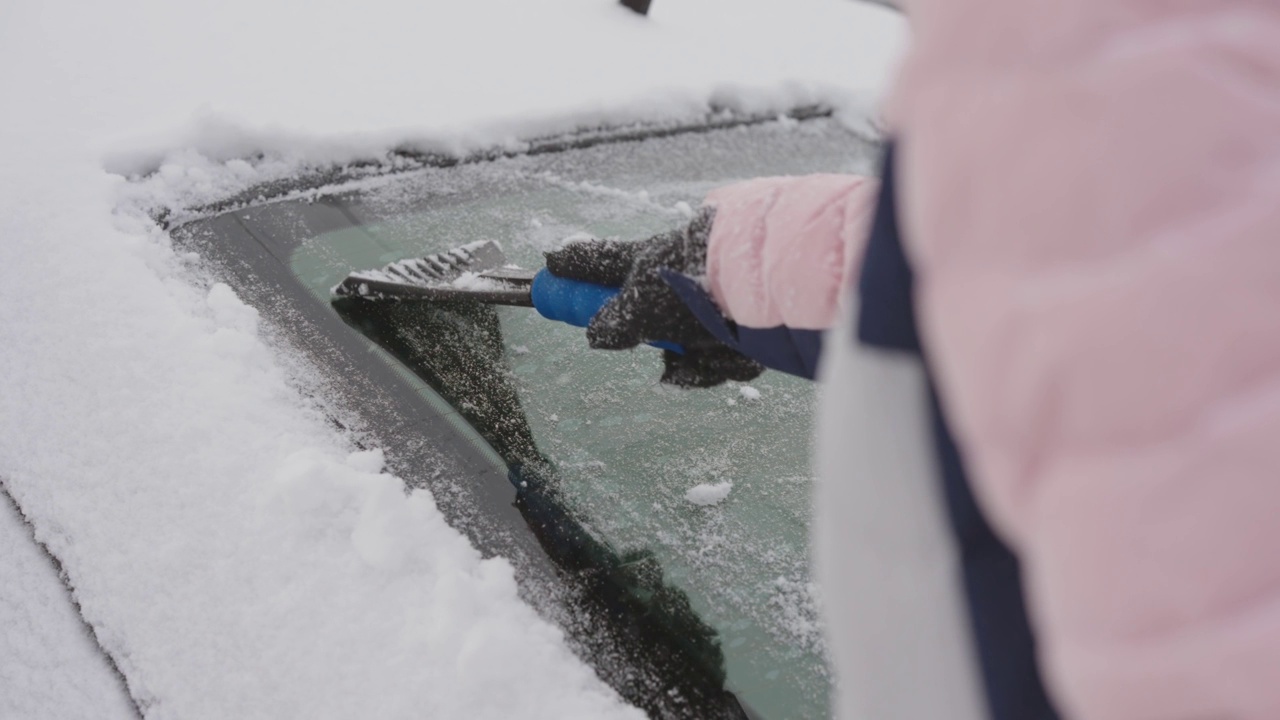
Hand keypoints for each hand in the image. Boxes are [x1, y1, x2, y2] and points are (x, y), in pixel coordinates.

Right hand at [543, 209, 763, 387]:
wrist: (766, 282)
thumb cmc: (694, 285)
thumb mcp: (639, 306)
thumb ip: (611, 323)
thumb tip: (595, 334)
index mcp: (648, 262)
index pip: (598, 261)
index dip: (573, 264)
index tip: (549, 263)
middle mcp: (679, 278)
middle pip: (653, 325)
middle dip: (672, 356)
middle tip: (678, 363)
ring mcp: (714, 299)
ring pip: (692, 348)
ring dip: (700, 362)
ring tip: (713, 355)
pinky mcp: (748, 320)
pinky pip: (725, 354)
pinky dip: (728, 360)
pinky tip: (738, 352)